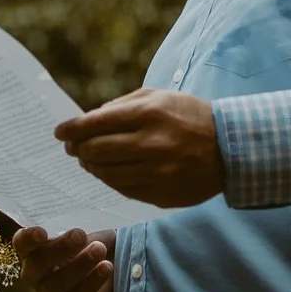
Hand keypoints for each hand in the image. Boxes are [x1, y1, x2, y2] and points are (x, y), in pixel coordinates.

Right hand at [13, 226, 115, 291]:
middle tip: (80, 235)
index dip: (28, 238)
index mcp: (32, 248)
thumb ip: (77, 227)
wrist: (113, 263)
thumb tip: (80, 229)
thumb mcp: (86, 227)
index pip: (22, 243)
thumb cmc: (91, 239)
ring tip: (99, 249)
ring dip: (79, 266)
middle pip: (37, 265)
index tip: (42, 232)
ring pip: (54, 285)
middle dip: (59, 249)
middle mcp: (34, 273)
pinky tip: (106, 267)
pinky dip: (92, 282)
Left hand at [54, 89, 224, 207]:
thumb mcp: (160, 97)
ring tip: (90, 160)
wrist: (231, 148)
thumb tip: (87, 122)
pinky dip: (111, 180)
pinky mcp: (161, 194)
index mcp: (149, 114)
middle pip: (96, 151)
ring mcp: (157, 173)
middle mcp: (151, 144)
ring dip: (92, 166)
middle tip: (74, 148)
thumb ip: (121, 106)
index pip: (95, 123)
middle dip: (78, 149)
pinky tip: (110, 172)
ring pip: (106, 174)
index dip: (71, 129)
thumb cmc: (190, 117)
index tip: (60, 133)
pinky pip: (123, 189)